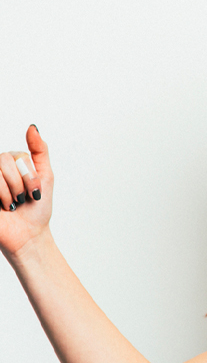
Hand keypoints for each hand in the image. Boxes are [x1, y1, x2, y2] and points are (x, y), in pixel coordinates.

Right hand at [0, 125, 52, 259]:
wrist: (27, 236)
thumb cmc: (36, 209)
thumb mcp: (45, 177)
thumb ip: (40, 151)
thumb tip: (32, 126)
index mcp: (10, 163)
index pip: (18, 155)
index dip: (30, 175)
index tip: (37, 194)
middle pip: (4, 159)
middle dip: (20, 183)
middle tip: (23, 200)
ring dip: (9, 192)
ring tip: (11, 205)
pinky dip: (0, 195)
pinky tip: (2, 206)